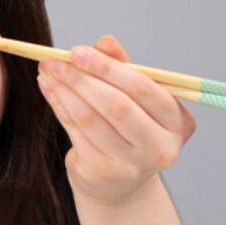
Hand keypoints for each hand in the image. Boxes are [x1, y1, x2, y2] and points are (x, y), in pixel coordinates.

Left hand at [37, 36, 196, 208]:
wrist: (119, 183)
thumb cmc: (130, 129)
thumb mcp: (135, 98)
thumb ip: (123, 67)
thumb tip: (105, 41)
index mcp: (178, 123)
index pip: (143, 88)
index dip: (108, 67)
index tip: (77, 51)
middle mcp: (160, 147)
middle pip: (116, 106)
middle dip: (82, 78)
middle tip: (55, 60)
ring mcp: (131, 165)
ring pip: (90, 119)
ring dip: (64, 90)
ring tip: (47, 70)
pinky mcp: (102, 172)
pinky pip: (75, 132)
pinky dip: (59, 106)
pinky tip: (48, 88)